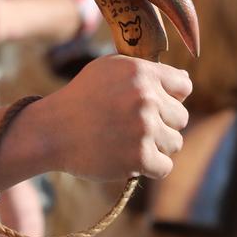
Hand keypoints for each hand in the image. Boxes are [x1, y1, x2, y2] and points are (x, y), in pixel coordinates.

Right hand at [28, 55, 189, 180]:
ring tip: (128, 142)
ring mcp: (144, 128)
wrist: (51, 131)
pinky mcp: (140, 157)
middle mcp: (146, 97)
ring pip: (175, 143)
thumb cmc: (81, 98)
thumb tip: (185, 81)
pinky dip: (149, 167)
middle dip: (162, 124)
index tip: (153, 105)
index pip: (184, 86)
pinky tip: (129, 158)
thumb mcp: (108, 69)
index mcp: (141, 72)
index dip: (170, 97)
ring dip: (156, 146)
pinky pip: (164, 166)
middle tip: (134, 127)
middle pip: (181, 118)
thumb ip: (145, 71)